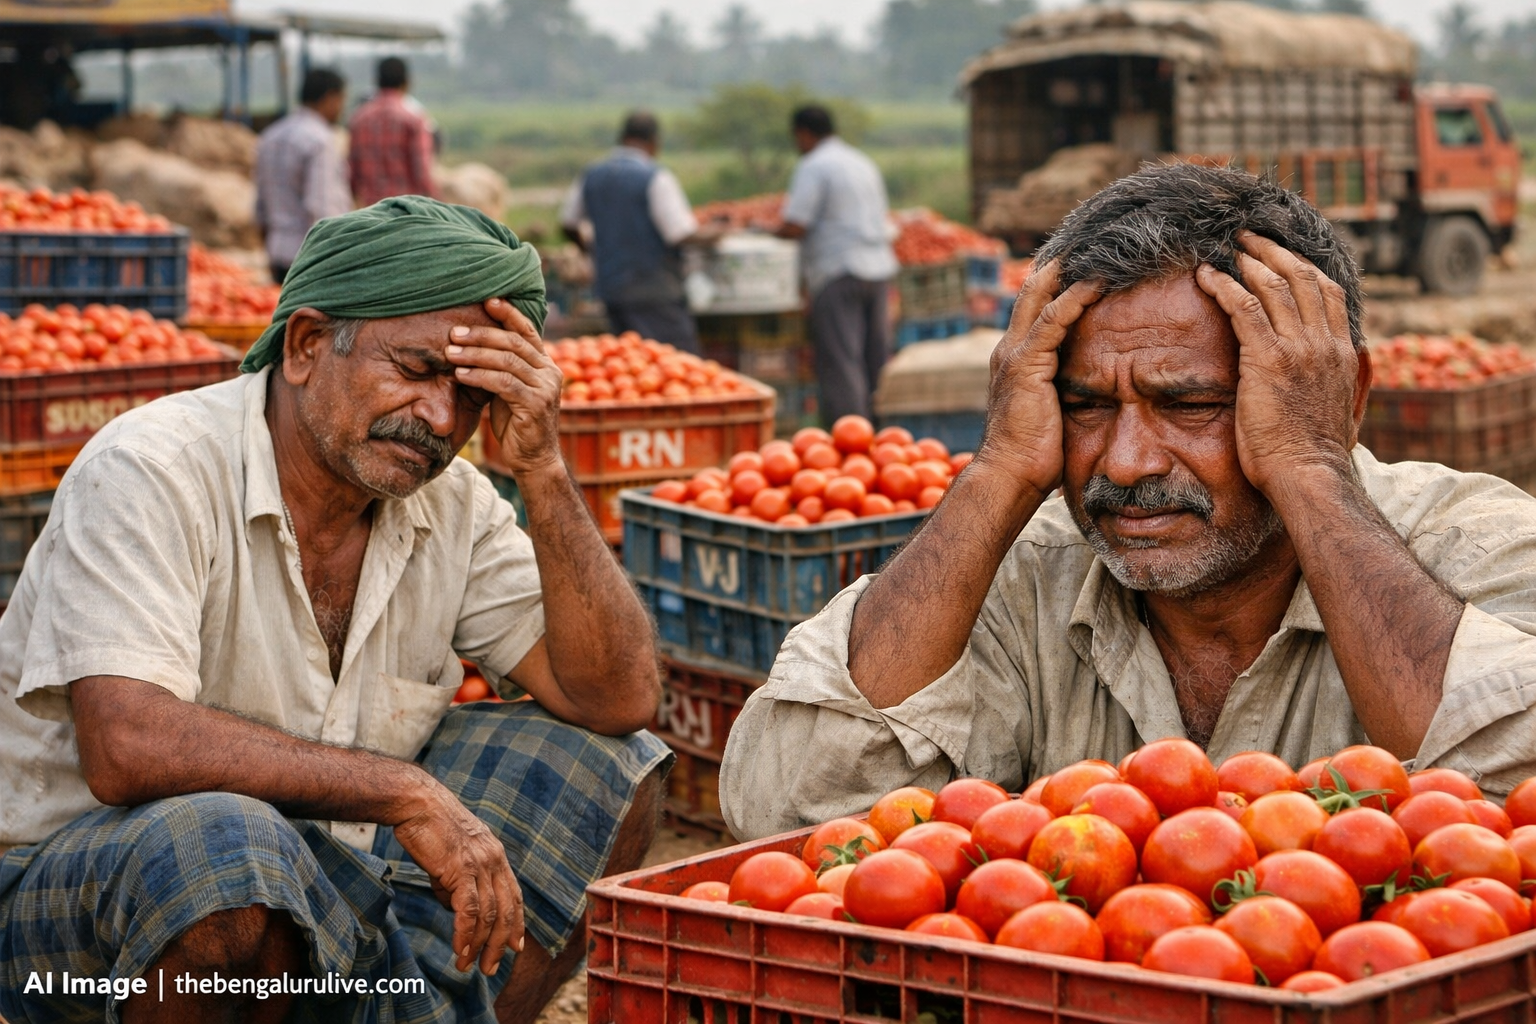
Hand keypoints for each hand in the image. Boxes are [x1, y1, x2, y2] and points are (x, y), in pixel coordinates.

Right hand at [392, 781, 524, 973]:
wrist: (417, 802)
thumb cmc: (429, 827)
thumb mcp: (451, 856)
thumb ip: (457, 882)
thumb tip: (456, 909)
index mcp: (495, 855)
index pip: (513, 895)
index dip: (516, 922)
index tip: (515, 947)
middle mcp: (494, 860)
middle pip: (505, 911)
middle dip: (499, 944)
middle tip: (490, 968)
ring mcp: (480, 864)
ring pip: (488, 915)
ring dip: (479, 945)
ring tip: (468, 965)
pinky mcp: (462, 869)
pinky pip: (469, 910)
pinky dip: (466, 933)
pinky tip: (461, 949)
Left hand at [447, 297, 563, 476]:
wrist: (534, 459)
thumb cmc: (517, 424)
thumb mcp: (509, 390)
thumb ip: (501, 369)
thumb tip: (471, 346)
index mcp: (545, 365)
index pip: (527, 332)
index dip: (509, 314)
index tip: (488, 301)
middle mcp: (550, 372)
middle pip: (514, 343)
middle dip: (481, 335)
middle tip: (454, 333)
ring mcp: (545, 388)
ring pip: (507, 361)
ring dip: (475, 355)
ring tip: (450, 353)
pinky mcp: (536, 404)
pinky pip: (503, 383)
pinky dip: (480, 376)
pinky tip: (461, 374)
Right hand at [977, 261, 1101, 498]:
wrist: (1009, 477)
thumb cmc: (1034, 459)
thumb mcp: (1054, 416)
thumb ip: (1067, 393)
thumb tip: (1098, 392)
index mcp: (1015, 362)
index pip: (1036, 312)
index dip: (1055, 286)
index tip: (1082, 266)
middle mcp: (1009, 351)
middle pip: (1032, 294)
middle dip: (1057, 267)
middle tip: (1087, 242)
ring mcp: (1014, 356)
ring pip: (1041, 299)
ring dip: (1069, 274)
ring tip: (1097, 251)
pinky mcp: (1025, 365)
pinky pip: (1051, 322)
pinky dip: (1073, 299)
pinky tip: (1096, 283)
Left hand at [1195, 232, 1363, 496]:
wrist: (1309, 477)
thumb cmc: (1318, 457)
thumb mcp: (1349, 412)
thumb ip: (1353, 383)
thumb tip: (1361, 362)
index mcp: (1344, 353)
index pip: (1328, 293)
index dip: (1304, 266)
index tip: (1284, 255)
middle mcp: (1325, 343)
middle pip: (1303, 277)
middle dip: (1274, 252)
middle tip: (1249, 239)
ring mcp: (1298, 349)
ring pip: (1273, 286)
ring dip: (1248, 261)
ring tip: (1227, 248)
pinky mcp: (1267, 360)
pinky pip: (1242, 308)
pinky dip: (1223, 286)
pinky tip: (1205, 276)